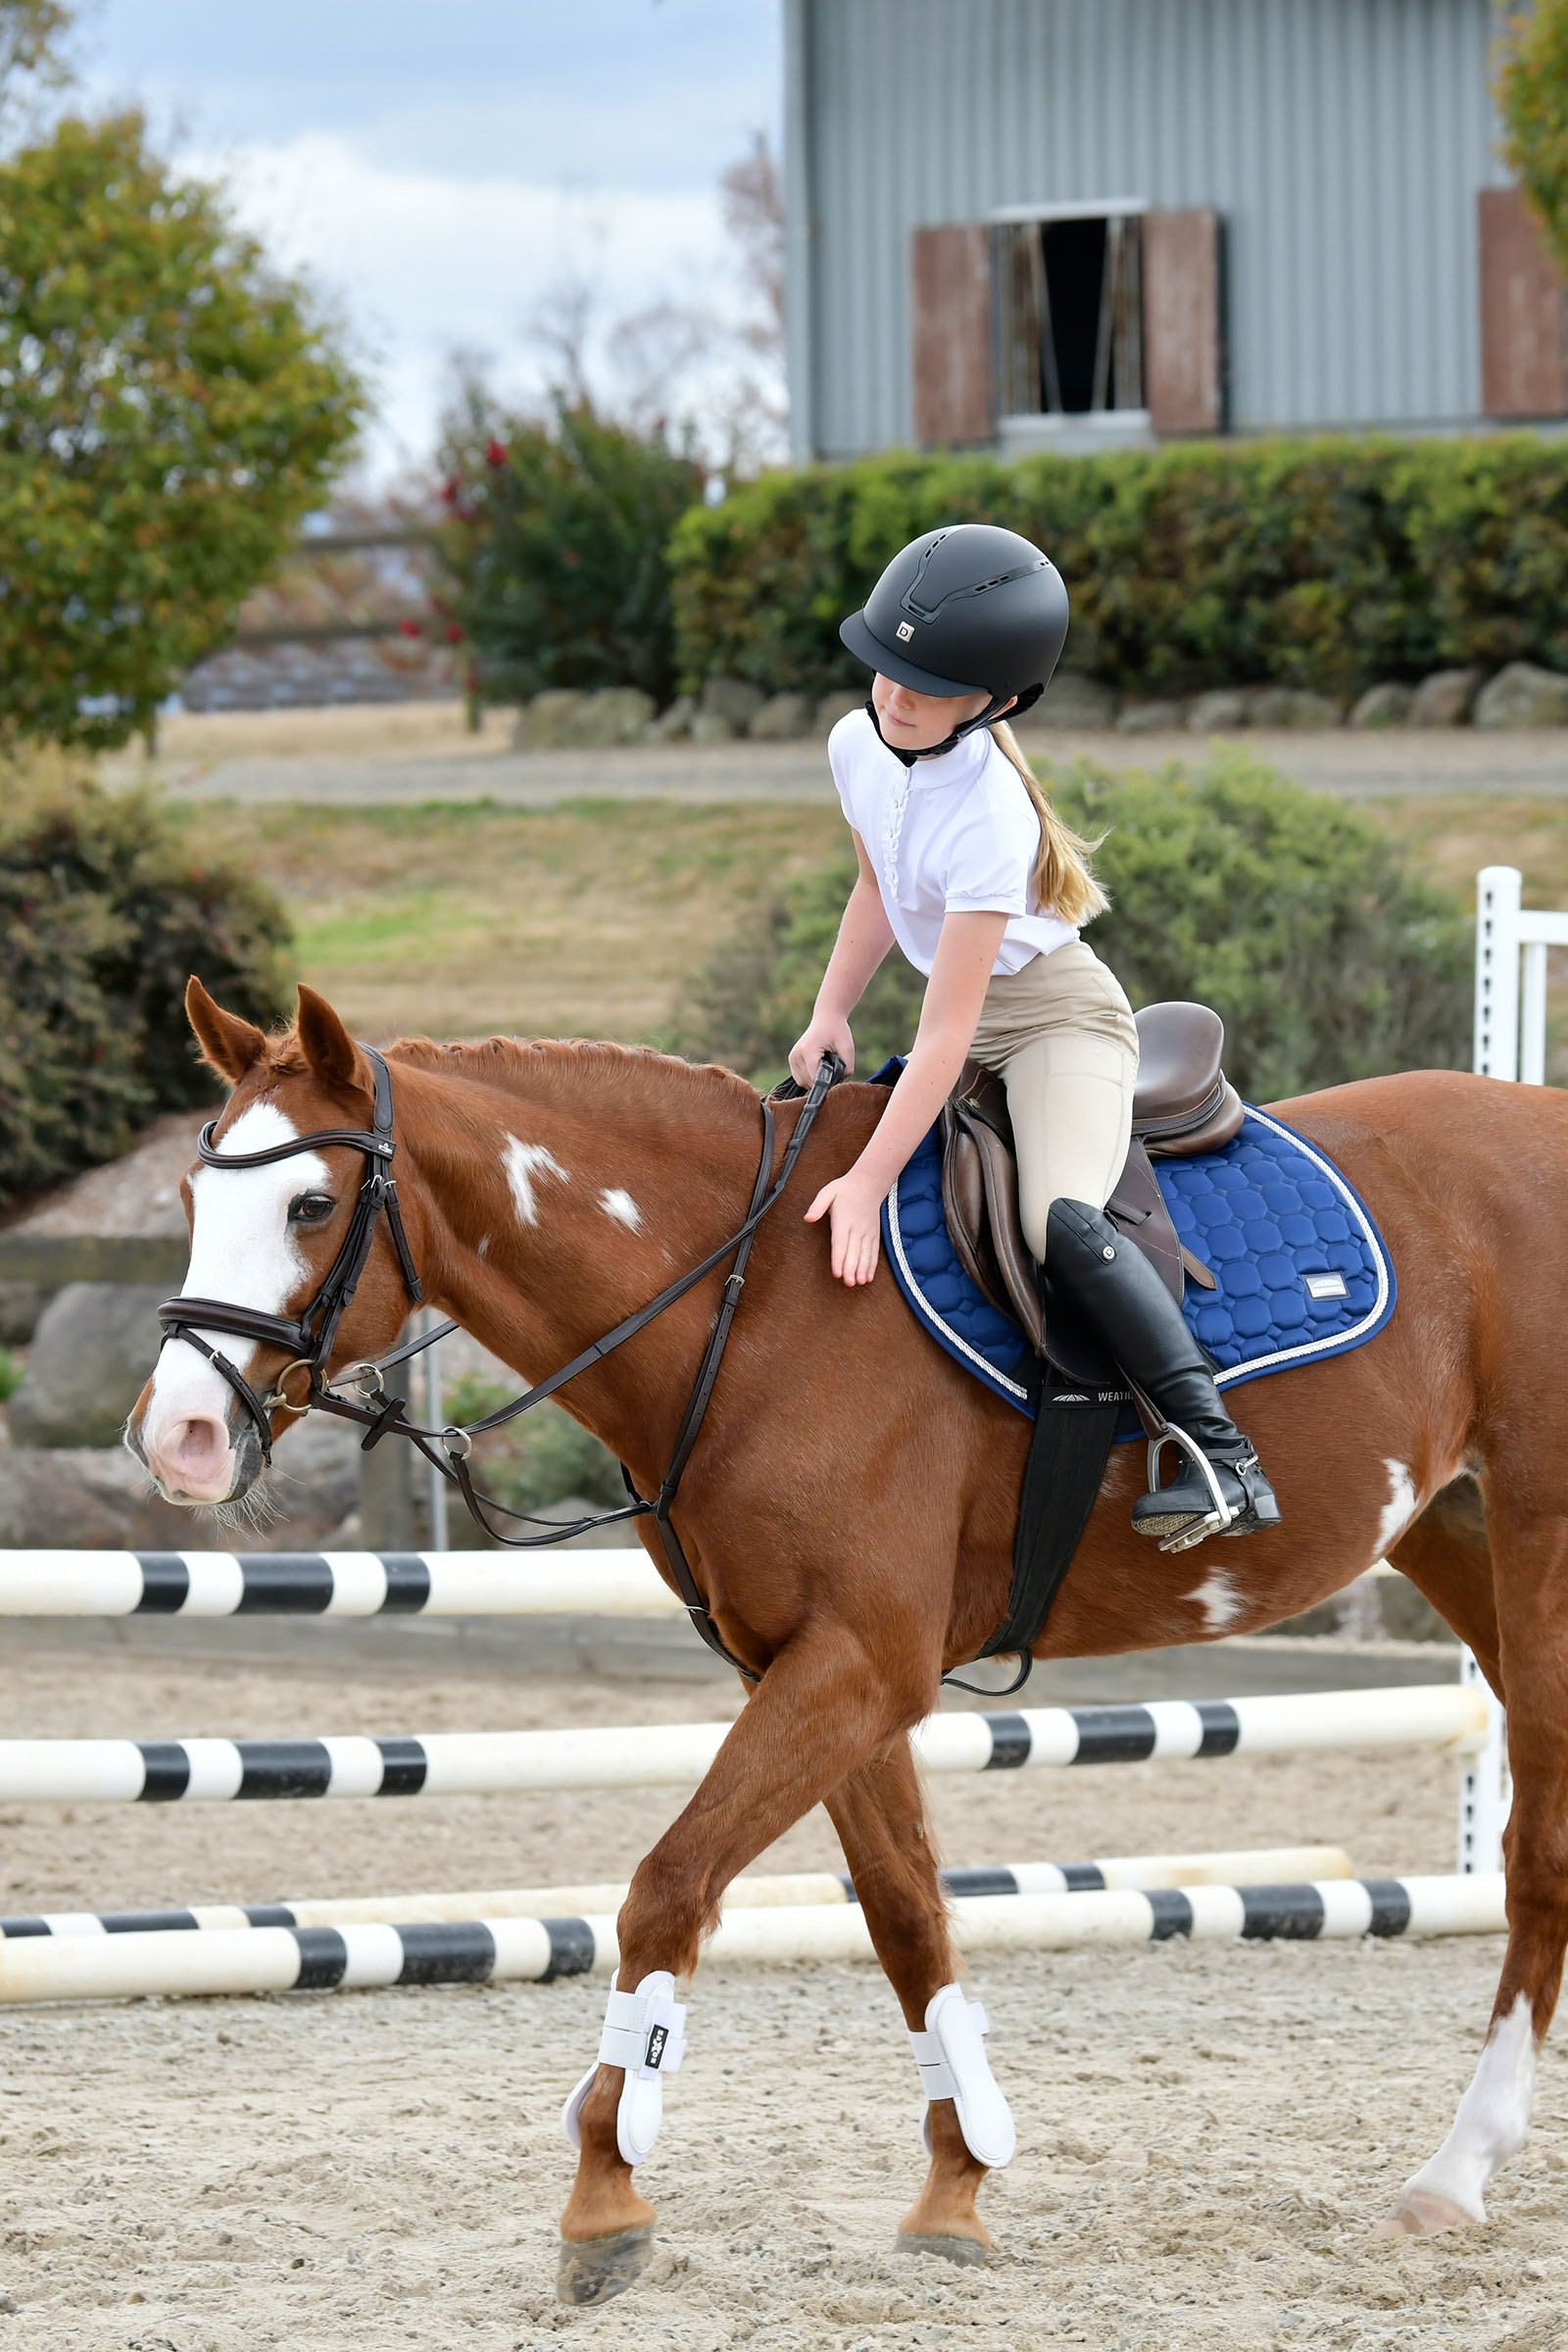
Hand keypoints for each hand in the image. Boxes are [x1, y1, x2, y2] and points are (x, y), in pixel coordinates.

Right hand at [789, 1014, 853, 1087]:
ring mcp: (792, 1058)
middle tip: (832, 1066)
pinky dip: (809, 1077)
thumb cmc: (837, 1031)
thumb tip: (840, 1083)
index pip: (816, 1079)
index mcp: (808, 1051)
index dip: (828, 1082)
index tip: (837, 1075)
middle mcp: (796, 1055)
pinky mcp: (792, 1059)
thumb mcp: (848, 1047)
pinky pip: (799, 1078)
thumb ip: (847, 1067)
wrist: (827, 1018)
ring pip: (802, 1082)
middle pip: (809, 1082)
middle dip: (823, 1080)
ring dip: (815, 1079)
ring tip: (824, 1065)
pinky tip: (818, 1066)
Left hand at [805, 1171, 883, 1285]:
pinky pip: (873, 1252)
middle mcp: (856, 1227)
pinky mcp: (873, 1235)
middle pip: (853, 1251)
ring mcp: (867, 1232)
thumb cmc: (845, 1189)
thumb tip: (808, 1217)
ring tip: (859, 1282)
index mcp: (844, 1219)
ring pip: (865, 1253)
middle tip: (848, 1282)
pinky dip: (871, 1265)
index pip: (840, 1242)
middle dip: (851, 1268)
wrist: (869, 1183)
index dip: (838, 1258)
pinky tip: (868, 1276)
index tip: (837, 1272)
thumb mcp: (828, 1192)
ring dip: (863, 1269)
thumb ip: (817, 1206)